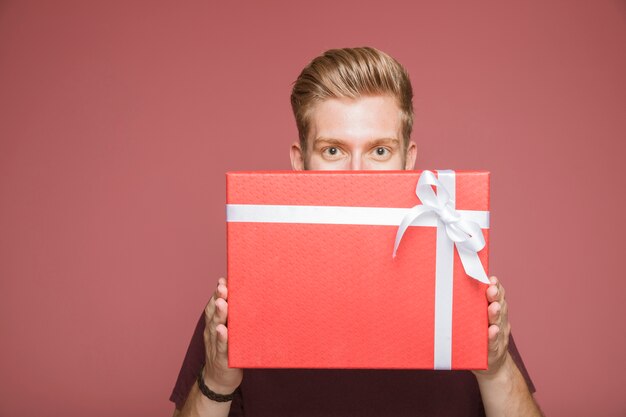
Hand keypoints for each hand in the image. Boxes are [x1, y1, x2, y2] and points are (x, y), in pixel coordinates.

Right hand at [202, 277, 242, 393]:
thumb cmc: (229, 351)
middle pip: (214, 311)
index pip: (215, 304)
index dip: (218, 292)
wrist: (220, 380)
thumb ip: (238, 318)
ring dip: (219, 314)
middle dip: (218, 298)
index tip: (224, 279)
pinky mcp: (221, 358)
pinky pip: (222, 346)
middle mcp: (213, 331)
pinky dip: (222, 338)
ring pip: (216, 326)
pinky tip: (223, 330)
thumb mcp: (233, 332)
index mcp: (215, 323)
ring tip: (222, 303)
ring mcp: (215, 344)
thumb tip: (256, 300)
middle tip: (223, 286)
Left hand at [473, 276, 510, 376]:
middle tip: (491, 289)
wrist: (492, 366)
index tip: (491, 278)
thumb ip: (466, 307)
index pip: (496, 295)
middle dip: (495, 297)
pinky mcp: (494, 350)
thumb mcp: (473, 320)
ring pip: (498, 323)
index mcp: (492, 311)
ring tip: (493, 307)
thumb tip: (444, 288)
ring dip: (495, 314)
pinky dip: (493, 336)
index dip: (495, 286)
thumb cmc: (477, 338)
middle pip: (499, 306)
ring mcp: (498, 336)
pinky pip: (493, 342)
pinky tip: (492, 331)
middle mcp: (498, 321)